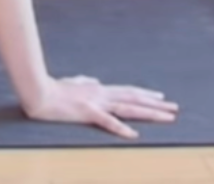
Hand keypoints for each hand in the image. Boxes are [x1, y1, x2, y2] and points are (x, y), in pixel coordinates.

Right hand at [22, 75, 178, 139]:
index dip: (145, 94)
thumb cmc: (52, 88)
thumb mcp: (72, 82)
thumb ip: (85, 80)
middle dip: (156, 104)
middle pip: (134, 99)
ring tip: (167, 118)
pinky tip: (134, 134)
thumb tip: (95, 79)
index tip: (161, 97)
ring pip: (129, 108)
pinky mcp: (87, 112)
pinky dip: (121, 128)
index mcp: (99, 89)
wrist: (38, 91)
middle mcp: (102, 94)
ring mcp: (96, 102)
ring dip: (150, 113)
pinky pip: (107, 122)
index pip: (127, 92)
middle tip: (175, 108)